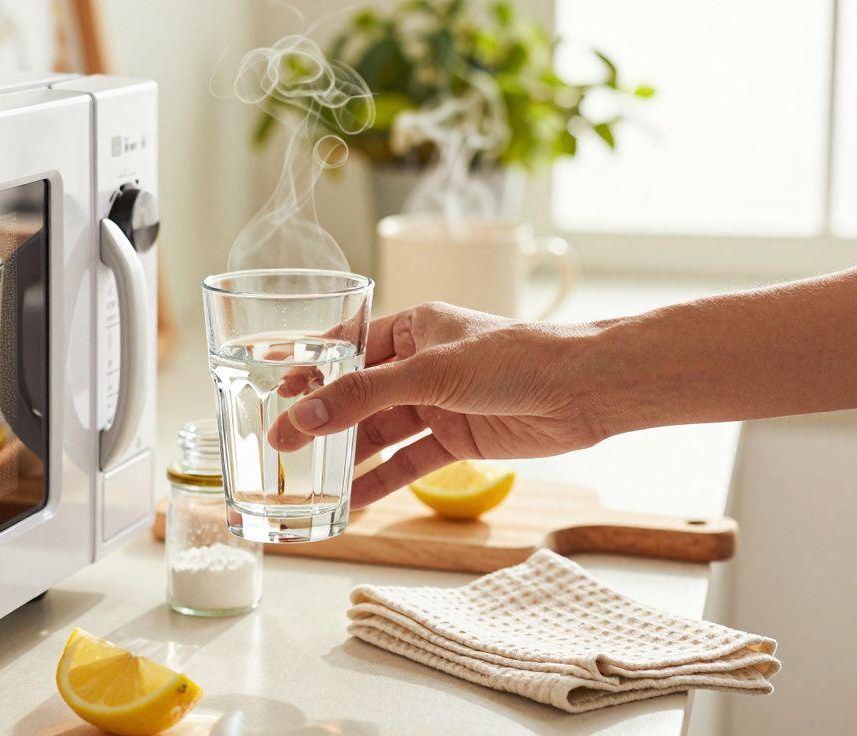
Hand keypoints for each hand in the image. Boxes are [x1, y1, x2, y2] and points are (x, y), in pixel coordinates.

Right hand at [268, 302, 604, 508]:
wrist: (583, 390)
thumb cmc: (514, 358)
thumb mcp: (430, 373)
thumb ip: (365, 396)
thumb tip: (307, 417)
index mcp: (412, 329)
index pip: (346, 349)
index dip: (310, 372)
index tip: (274, 394)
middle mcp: (420, 364)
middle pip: (357, 396)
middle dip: (320, 421)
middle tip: (280, 446)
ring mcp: (437, 403)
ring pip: (379, 432)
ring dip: (346, 456)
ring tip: (306, 481)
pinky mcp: (456, 438)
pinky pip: (408, 461)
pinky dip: (382, 481)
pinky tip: (354, 501)